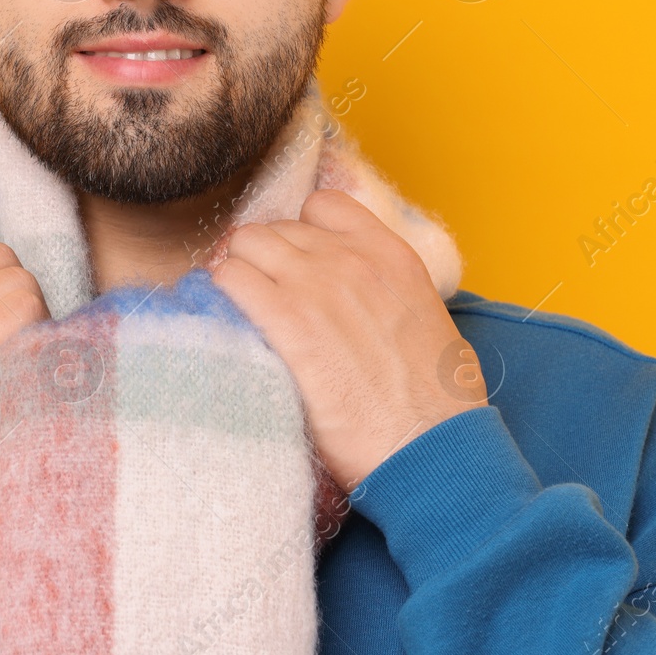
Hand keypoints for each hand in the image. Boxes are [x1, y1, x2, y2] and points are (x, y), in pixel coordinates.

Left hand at [209, 189, 485, 492]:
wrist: (429, 448)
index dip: (299, 232)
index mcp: (390, 255)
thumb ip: (386, 292)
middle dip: (260, 257)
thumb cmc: (435, 403)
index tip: (291, 263)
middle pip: (275, 228)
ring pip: (244, 245)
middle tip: (256, 294)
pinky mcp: (287, 322)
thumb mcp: (426, 322)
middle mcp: (351, 260)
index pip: (322, 206)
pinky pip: (230, 279)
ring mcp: (317, 286)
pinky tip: (228, 320)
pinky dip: (220, 293)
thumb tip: (358, 299)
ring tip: (240, 309)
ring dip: (236, 272)